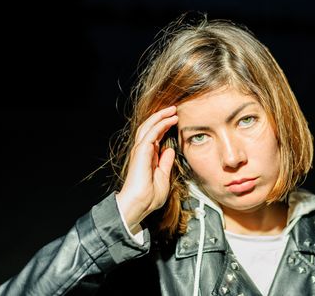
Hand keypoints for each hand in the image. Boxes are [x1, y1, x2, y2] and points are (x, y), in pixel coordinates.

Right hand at [116, 106, 177, 232]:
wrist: (139, 204)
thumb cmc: (149, 196)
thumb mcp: (163, 176)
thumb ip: (165, 162)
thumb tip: (169, 150)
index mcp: (147, 157)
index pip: (155, 136)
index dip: (164, 126)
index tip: (175, 120)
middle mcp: (142, 151)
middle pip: (150, 127)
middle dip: (161, 117)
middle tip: (173, 110)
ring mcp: (140, 150)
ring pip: (149, 126)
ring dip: (161, 116)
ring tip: (172, 110)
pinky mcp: (141, 152)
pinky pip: (151, 133)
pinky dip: (160, 124)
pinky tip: (170, 120)